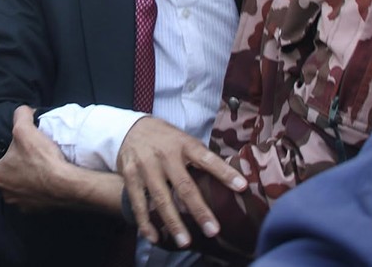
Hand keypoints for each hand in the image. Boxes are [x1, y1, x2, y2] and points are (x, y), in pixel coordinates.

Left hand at [0, 105, 77, 210]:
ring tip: (31, 170)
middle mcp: (5, 192)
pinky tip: (44, 181)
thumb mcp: (26, 131)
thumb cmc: (41, 160)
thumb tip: (22, 110)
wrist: (66, 185)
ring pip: (15, 189)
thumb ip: (20, 116)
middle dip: (3, 171)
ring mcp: (21, 203)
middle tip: (11, 160)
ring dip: (19, 181)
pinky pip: (31, 197)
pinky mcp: (37, 208)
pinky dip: (35, 189)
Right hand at [117, 117, 245, 247]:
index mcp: (184, 144)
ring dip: (173, 222)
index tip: (241, 187)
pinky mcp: (130, 176)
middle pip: (184, 186)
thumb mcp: (185, 140)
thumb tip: (230, 177)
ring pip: (161, 198)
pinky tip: (154, 237)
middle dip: (199, 210)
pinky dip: (145, 222)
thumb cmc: (166, 139)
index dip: (224, 172)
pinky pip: (138, 203)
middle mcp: (165, 155)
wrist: (131, 129)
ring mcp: (146, 166)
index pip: (207, 159)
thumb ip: (201, 158)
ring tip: (185, 241)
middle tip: (213, 230)